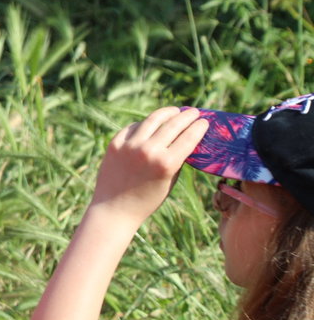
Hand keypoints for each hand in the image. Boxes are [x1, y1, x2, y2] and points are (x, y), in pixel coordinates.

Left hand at [90, 106, 208, 224]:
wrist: (115, 208)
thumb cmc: (148, 199)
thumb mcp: (170, 181)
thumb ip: (178, 159)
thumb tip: (186, 138)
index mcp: (167, 163)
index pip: (188, 137)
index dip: (199, 127)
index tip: (205, 121)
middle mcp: (148, 151)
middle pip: (173, 124)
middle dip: (186, 116)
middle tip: (194, 111)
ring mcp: (129, 145)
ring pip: (152, 120)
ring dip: (167, 113)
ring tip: (175, 111)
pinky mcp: (114, 143)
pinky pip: (134, 127)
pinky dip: (145, 123)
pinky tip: (153, 122)